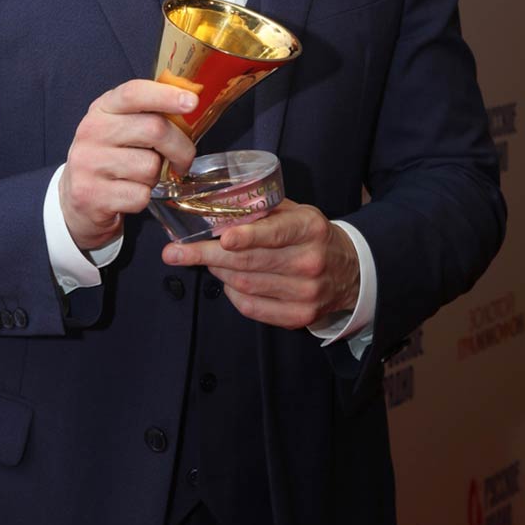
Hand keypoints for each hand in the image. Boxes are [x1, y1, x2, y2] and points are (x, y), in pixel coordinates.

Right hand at [59, 80, 196, 250]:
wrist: (78, 198)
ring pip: (151, 167)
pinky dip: (144, 197)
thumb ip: (149, 113)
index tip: (192, 101)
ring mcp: (89, 164)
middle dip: (181, 148)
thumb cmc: (111, 156)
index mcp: (102, 109)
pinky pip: (141, 195)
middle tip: (184, 159)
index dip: (166, 95)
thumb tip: (191, 104)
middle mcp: (91, 132)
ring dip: (157, 176)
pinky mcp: (91, 195)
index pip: (134, 93)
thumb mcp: (121, 126)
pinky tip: (129, 193)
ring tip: (142, 176)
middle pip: (154, 130)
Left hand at [161, 199, 359, 328]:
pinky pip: (252, 308)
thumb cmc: (313, 235)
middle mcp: (309, 262)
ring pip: (246, 284)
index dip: (247, 237)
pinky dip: (232, 293)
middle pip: (250, 262)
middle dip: (206, 256)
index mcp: (310, 229)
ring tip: (197, 259)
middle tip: (174, 252)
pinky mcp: (298, 317)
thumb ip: (263, 210)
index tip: (221, 238)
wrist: (350, 272)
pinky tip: (225, 280)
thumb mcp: (297, 213)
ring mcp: (305, 293)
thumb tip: (217, 207)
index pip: (275, 233)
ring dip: (216, 271)